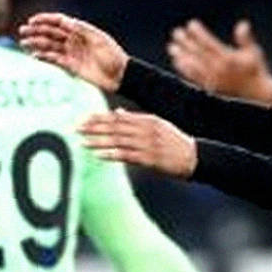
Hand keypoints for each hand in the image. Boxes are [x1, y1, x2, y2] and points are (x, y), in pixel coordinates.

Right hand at [19, 13, 128, 91]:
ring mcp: (72, 52)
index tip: (33, 20)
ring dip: (36, 43)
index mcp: (81, 30)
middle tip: (22, 31)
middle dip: (36, 31)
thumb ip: (81, 29)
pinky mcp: (71, 65)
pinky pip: (54, 59)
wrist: (120, 76)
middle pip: (51, 32)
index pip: (59, 21)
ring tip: (24, 43)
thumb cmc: (113, 55)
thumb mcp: (99, 39)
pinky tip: (34, 55)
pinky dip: (44, 57)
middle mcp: (74, 39)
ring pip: (50, 45)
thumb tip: (64, 21)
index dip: (45, 19)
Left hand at [79, 109, 197, 177]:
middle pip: (115, 127)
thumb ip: (136, 119)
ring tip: (82, 142)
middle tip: (76, 128)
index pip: (118, 117)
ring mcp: (148, 144)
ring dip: (98, 141)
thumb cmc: (175, 143)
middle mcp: (146, 130)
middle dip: (94, 128)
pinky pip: (126, 155)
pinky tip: (98, 155)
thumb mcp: (158, 125)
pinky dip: (111, 154)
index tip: (83, 119)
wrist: (195, 157)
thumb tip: (117, 112)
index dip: (99, 118)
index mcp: (148, 119)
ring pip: (118, 141)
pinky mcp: (150, 159)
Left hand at [167, 19, 269, 96]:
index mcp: (228, 59)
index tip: (191, 24)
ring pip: (192, 67)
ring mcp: (212, 81)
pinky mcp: (210, 90)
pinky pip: (193, 79)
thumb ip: (246, 39)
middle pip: (197, 53)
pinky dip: (184, 70)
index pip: (209, 43)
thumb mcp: (254, 53)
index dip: (198, 33)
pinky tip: (178, 63)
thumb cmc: (256, 72)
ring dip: (181, 56)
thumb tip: (243, 24)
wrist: (257, 96)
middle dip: (186, 42)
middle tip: (176, 32)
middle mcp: (218, 70)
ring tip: (172, 48)